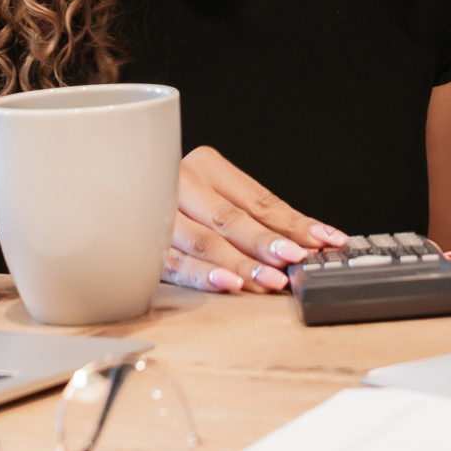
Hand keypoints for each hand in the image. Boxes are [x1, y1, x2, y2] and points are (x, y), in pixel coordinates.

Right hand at [163, 146, 348, 293]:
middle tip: (295, 261)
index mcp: (207, 166)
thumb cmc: (190, 200)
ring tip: (270, 281)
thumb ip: (261, 218)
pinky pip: (176, 264)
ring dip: (241, 265)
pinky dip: (204, 275)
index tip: (323, 239)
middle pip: (230, 219)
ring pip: (204, 243)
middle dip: (266, 243)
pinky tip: (228, 285)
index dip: (292, 223)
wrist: (127, 194)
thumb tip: (311, 243)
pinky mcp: (146, 247)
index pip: (258, 200)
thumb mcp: (226, 196)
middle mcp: (181, 185)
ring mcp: (160, 216)